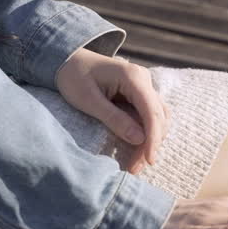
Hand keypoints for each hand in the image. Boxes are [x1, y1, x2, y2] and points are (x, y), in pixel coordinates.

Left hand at [56, 49, 165, 174]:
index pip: (151, 112)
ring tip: (136, 163)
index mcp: (133, 77)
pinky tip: (137, 149)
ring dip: (151, 140)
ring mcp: (144, 85)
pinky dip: (147, 133)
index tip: (149, 160)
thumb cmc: (74, 77)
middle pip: (158, 116)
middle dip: (151, 144)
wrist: (68, 60)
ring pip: (159, 117)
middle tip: (136, 168)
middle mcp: (144, 79)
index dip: (153, 138)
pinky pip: (151, 115)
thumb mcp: (89, 100)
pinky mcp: (140, 93)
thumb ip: (114, 118)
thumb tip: (139, 139)